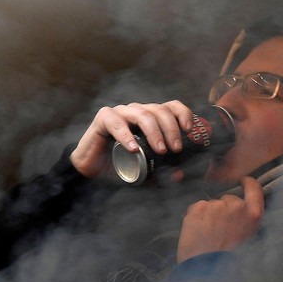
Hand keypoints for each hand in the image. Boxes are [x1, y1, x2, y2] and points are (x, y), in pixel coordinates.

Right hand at [70, 101, 193, 177]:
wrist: (93, 172)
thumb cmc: (120, 166)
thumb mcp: (146, 171)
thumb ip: (162, 172)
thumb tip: (179, 174)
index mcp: (150, 118)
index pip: (170, 107)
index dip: (183, 114)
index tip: (189, 131)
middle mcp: (137, 111)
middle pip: (159, 110)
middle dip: (171, 129)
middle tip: (176, 149)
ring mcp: (121, 113)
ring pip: (142, 114)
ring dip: (154, 132)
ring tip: (160, 150)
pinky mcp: (104, 118)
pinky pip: (117, 123)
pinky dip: (126, 135)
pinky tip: (133, 149)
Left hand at [177, 177, 263, 262]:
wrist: (206, 272)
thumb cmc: (229, 262)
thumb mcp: (248, 242)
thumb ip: (247, 223)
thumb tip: (241, 212)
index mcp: (253, 216)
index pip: (254, 189)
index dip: (248, 184)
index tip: (243, 182)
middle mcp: (236, 207)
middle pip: (228, 198)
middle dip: (223, 209)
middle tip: (218, 229)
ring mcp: (216, 206)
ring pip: (211, 204)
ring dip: (208, 215)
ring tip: (206, 235)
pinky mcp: (198, 208)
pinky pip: (196, 208)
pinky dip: (195, 217)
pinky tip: (196, 233)